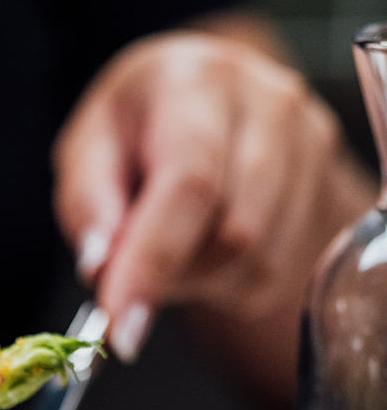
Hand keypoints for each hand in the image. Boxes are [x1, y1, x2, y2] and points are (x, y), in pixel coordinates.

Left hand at [53, 33, 344, 360]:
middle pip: (233, 232)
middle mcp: (269, 102)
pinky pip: (273, 274)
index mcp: (197, 81)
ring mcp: (308, 144)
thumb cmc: (137, 127)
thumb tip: (100, 266)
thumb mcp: (88, 149)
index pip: (191, 184)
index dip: (154, 262)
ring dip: (198, 281)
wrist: (202, 102)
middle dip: (172, 276)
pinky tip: (202, 249)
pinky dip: (225, 284)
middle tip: (130, 281)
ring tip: (166, 248)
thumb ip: (88, 204)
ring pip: (257, 260)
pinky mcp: (322, 186)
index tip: (120, 328)